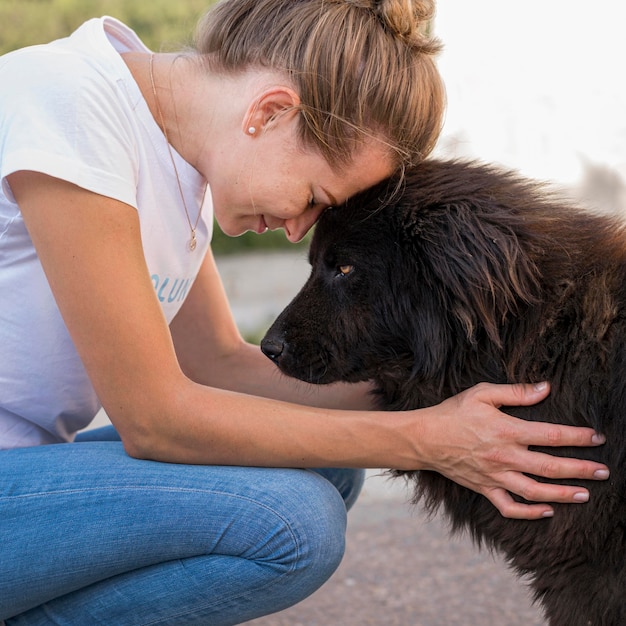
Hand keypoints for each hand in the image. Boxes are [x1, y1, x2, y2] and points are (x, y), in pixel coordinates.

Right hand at [421, 381, 608, 519]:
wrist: (424, 437)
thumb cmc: (453, 412)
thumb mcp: (482, 393)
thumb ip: (516, 392)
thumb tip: (546, 388)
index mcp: (507, 430)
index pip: (551, 435)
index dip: (577, 437)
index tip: (597, 437)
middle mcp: (505, 456)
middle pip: (551, 467)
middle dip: (581, 469)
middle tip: (603, 472)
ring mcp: (495, 476)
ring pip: (535, 491)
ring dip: (563, 494)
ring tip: (585, 494)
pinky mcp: (484, 488)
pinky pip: (509, 507)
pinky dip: (529, 513)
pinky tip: (547, 511)